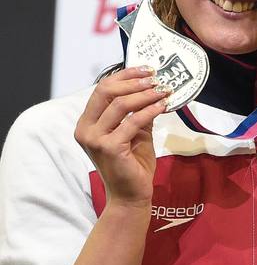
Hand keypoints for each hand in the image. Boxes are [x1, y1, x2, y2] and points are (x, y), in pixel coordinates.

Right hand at [73, 67, 168, 208]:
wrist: (131, 195)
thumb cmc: (133, 164)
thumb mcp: (136, 133)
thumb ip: (138, 113)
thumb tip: (154, 89)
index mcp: (87, 123)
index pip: (102, 90)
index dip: (124, 76)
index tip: (145, 69)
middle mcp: (86, 129)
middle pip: (106, 92)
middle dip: (133, 81)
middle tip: (156, 77)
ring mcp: (95, 139)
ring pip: (120, 104)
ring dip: (145, 94)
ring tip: (163, 89)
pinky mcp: (109, 147)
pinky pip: (133, 122)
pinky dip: (150, 110)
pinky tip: (163, 105)